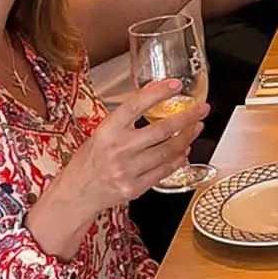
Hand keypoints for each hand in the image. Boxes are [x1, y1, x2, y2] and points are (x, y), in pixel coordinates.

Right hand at [47, 80, 207, 217]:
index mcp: (106, 131)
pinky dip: (179, 159)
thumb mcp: (101, 133)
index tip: (176, 85)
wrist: (76, 193)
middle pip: (162, 130)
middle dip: (187, 117)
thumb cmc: (89, 160)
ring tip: (196, 127)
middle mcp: (118, 150)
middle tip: (201, 109)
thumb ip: (126, 118)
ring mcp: (127, 171)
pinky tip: (184, 150)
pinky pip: (164, 171)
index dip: (158, 93)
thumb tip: (155, 95)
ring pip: (168, 151)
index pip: (135, 106)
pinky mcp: (135, 188)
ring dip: (187, 138)